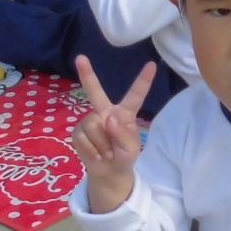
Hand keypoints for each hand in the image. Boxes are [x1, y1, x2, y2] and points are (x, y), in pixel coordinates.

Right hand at [71, 55, 152, 209]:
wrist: (108, 172)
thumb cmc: (124, 156)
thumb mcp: (130, 148)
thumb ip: (122, 134)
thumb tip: (107, 119)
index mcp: (124, 113)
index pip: (135, 95)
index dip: (143, 81)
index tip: (152, 65)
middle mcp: (105, 112)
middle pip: (95, 92)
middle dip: (87, 75)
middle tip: (80, 58)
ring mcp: (89, 120)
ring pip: (93, 125)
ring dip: (101, 144)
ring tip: (107, 152)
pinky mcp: (77, 131)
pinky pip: (83, 137)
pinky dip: (91, 150)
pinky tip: (97, 154)